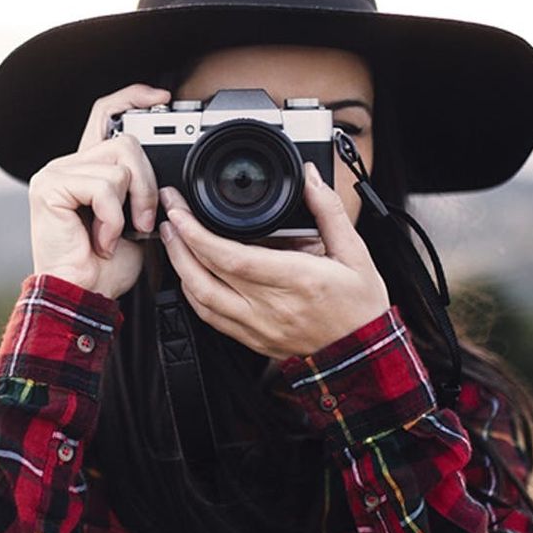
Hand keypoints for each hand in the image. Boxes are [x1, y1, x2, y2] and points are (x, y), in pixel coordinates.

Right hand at [27, 83, 169, 299]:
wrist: (82, 296)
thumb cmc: (105, 268)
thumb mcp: (136, 221)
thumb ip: (141, 189)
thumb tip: (166, 174)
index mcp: (86, 169)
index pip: (105, 114)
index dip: (132, 98)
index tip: (160, 98)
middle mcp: (67, 165)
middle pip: (125, 140)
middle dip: (147, 182)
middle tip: (144, 221)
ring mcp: (55, 173)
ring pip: (119, 163)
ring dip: (132, 205)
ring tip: (118, 235)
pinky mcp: (50, 187)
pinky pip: (104, 186)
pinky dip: (113, 218)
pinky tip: (101, 239)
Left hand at [158, 163, 390, 359]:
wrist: (363, 355)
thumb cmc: (360, 307)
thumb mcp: (355, 253)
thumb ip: (329, 212)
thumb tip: (310, 178)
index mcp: (296, 281)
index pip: (231, 257)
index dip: (197, 233)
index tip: (181, 210)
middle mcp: (270, 308)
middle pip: (205, 276)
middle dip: (179, 242)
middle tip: (169, 216)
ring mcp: (258, 328)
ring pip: (201, 300)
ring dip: (180, 268)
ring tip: (174, 239)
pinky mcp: (253, 341)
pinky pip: (211, 318)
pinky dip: (194, 294)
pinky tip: (191, 275)